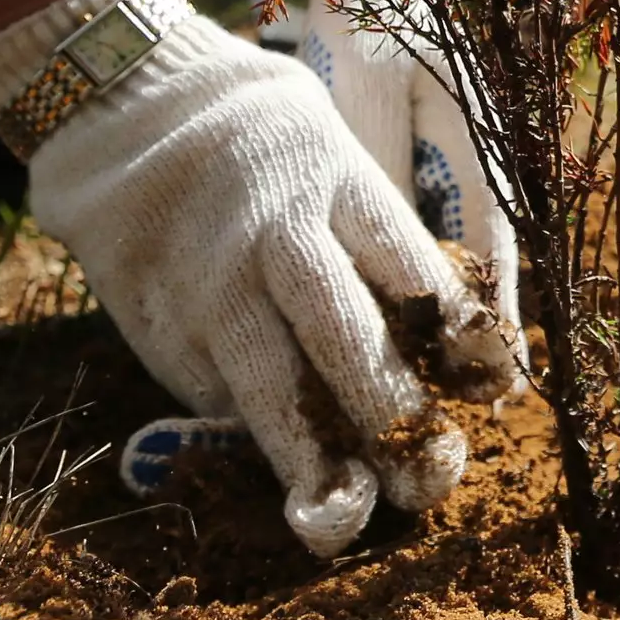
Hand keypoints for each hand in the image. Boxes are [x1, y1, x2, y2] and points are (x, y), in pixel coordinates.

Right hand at [0, 0, 519, 557]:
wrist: (125, 104)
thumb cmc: (261, 132)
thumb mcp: (332, 141)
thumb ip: (379, 225)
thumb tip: (448, 330)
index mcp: (334, 175)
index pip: (407, 264)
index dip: (454, 332)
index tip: (493, 383)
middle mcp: (272, 230)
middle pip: (340, 332)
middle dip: (389, 412)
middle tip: (434, 475)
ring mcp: (208, 280)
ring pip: (265, 381)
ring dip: (309, 456)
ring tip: (346, 516)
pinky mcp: (158, 319)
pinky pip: (210, 388)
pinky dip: (249, 432)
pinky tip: (285, 466)